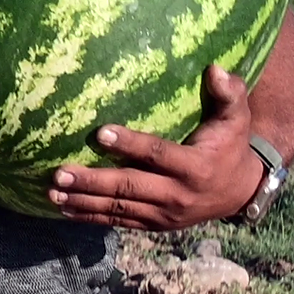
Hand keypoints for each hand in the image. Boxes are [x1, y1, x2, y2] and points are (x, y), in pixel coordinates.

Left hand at [46, 65, 268, 230]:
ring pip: (119, 208)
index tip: (100, 133)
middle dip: (92, 181)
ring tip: (52, 193)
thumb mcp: (237, 117)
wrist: (241, 191)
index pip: (157, 154)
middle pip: (129, 187)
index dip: (129, 144)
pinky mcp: (155, 224)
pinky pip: (120, 221)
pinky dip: (92, 217)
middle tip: (59, 173)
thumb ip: (229, 93)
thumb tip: (214, 69)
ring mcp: (164, 214)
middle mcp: (177, 194)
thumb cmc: (231, 144)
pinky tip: (64, 210)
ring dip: (83, 202)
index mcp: (195, 166)